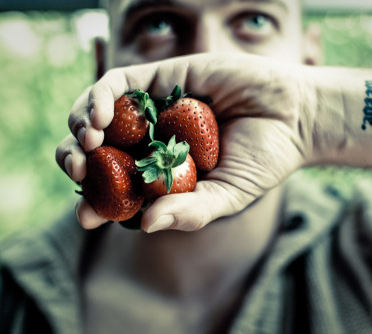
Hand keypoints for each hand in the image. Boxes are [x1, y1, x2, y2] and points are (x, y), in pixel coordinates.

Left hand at [56, 53, 313, 231]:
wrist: (293, 114)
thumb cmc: (263, 159)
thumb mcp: (227, 196)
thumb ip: (191, 211)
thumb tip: (146, 224)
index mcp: (161, 173)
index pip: (116, 189)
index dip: (95, 203)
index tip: (86, 217)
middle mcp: (151, 140)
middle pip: (96, 150)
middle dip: (77, 161)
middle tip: (78, 172)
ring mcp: (153, 109)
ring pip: (98, 115)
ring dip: (80, 128)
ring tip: (87, 144)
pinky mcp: (161, 78)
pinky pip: (117, 84)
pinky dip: (100, 98)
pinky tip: (101, 118)